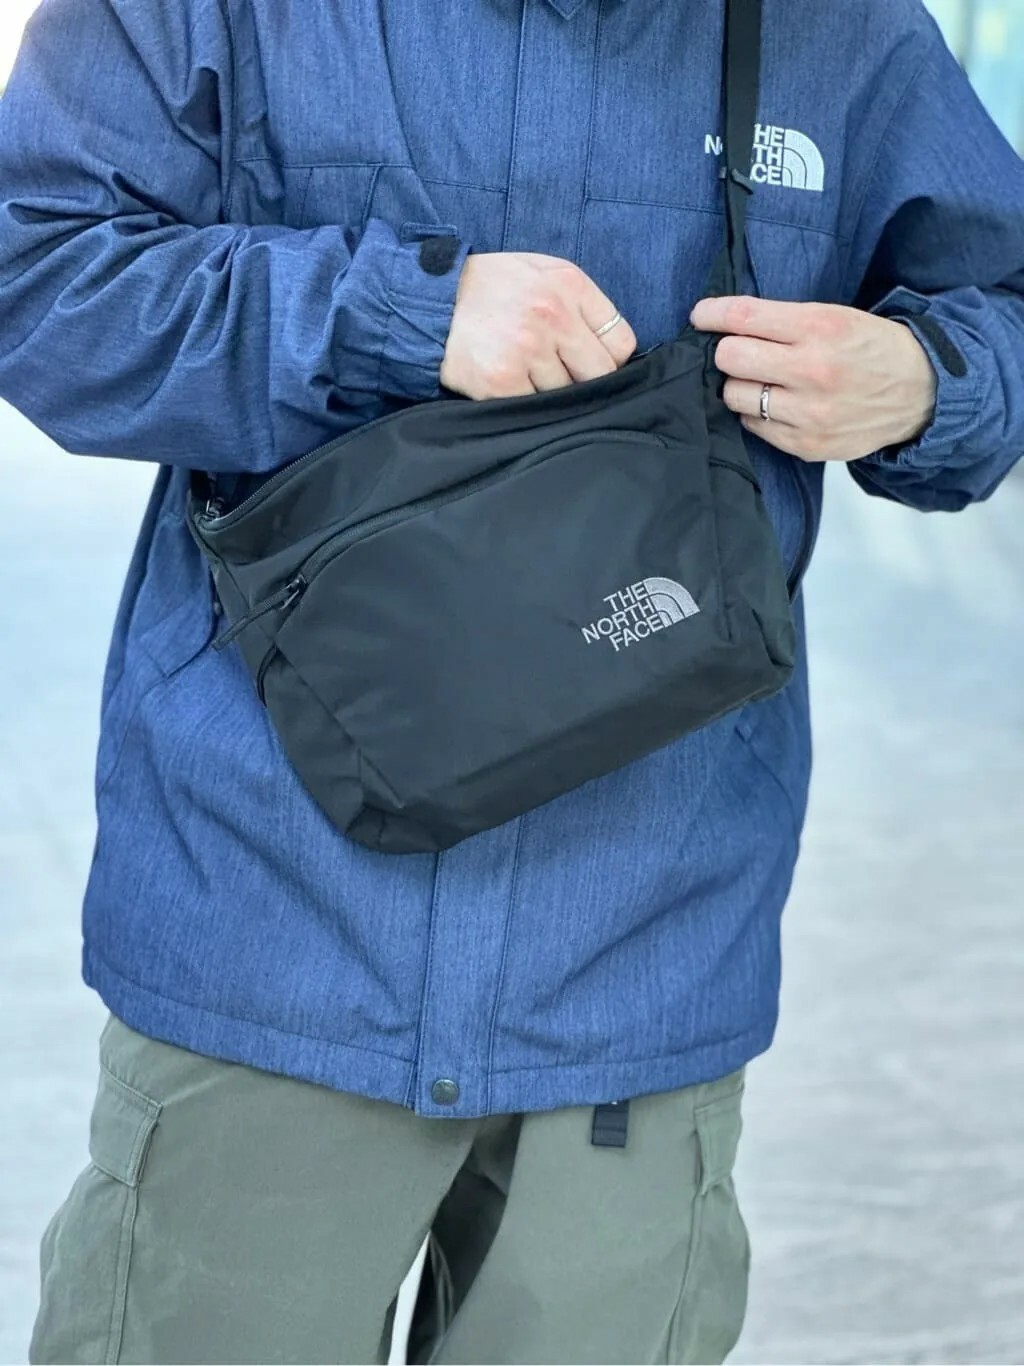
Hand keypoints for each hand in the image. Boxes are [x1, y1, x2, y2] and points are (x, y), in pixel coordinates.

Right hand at [440, 252, 637, 399]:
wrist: (430, 302)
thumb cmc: (491, 289)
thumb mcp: (541, 271)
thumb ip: (581, 303)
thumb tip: (614, 351)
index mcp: (569, 284)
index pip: (621, 342)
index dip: (608, 358)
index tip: (589, 362)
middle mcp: (552, 315)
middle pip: (600, 375)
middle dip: (584, 380)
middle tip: (557, 373)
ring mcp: (527, 350)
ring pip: (566, 394)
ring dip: (549, 391)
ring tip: (523, 371)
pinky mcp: (502, 381)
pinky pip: (534, 407)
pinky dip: (524, 402)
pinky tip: (508, 383)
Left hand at [690, 296, 937, 461]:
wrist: (921, 393)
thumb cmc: (871, 348)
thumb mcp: (836, 317)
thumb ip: (783, 321)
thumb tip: (724, 325)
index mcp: (820, 328)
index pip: (743, 318)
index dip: (711, 314)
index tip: (701, 316)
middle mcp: (812, 371)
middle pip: (729, 358)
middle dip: (728, 352)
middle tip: (740, 352)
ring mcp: (808, 413)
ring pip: (735, 396)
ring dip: (740, 386)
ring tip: (761, 381)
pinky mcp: (806, 445)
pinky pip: (753, 427)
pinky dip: (756, 414)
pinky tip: (777, 405)